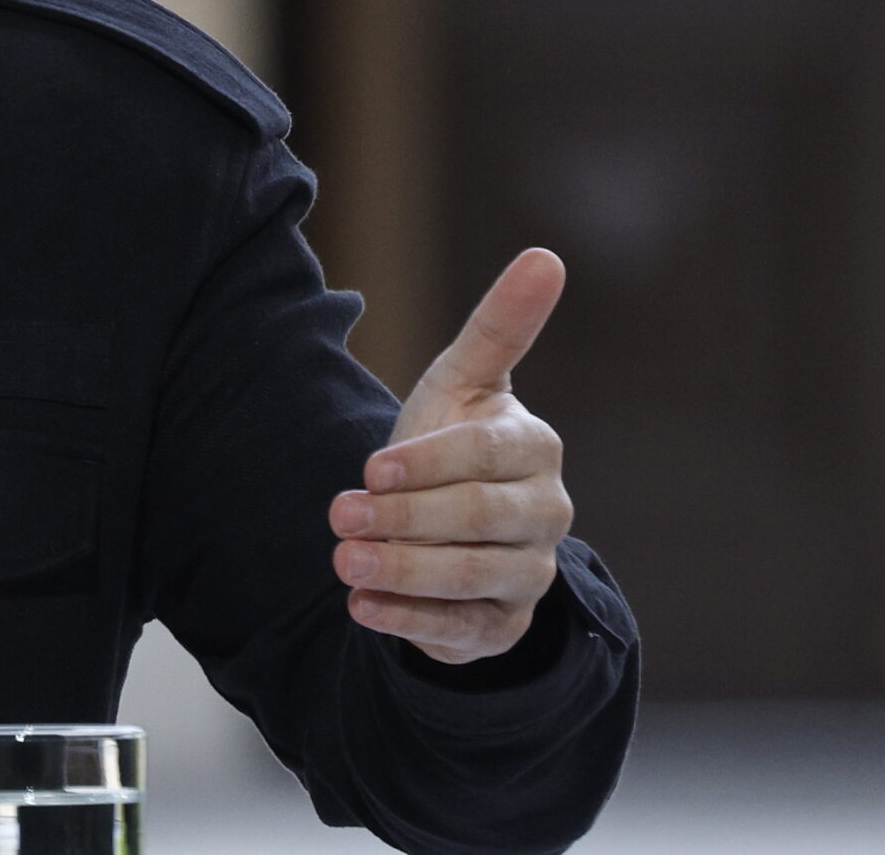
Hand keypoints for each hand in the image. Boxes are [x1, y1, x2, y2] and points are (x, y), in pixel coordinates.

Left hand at [328, 248, 573, 663]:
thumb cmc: (452, 438)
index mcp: (535, 448)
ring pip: (472, 577)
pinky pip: (462, 630)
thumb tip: (546, 254)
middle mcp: (545, 513)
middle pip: (478, 518)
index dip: (428, 463)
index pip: (487, 455)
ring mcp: (529, 573)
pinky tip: (361, 607)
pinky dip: (409, 621)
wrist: (445, 523)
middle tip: (338, 515)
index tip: (371, 467)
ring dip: (402, 571)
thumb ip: (499, 324)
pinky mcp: (503, 626)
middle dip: (404, 519)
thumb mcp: (463, 380)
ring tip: (343, 561)